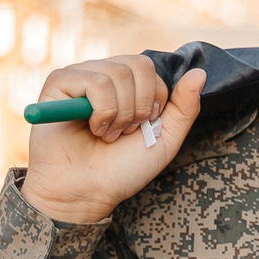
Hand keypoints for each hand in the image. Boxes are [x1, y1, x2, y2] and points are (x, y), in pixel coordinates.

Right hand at [18, 58, 204, 223]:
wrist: (86, 193)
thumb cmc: (120, 170)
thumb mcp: (164, 140)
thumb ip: (185, 108)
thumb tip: (199, 72)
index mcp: (125, 85)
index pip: (150, 69)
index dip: (153, 101)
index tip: (140, 127)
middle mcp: (102, 75)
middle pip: (139, 65)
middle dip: (139, 107)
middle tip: (123, 132)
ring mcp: (79, 76)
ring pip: (118, 74)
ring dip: (120, 115)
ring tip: (105, 134)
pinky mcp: (59, 83)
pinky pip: (95, 81)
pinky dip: (103, 111)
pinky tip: (91, 128)